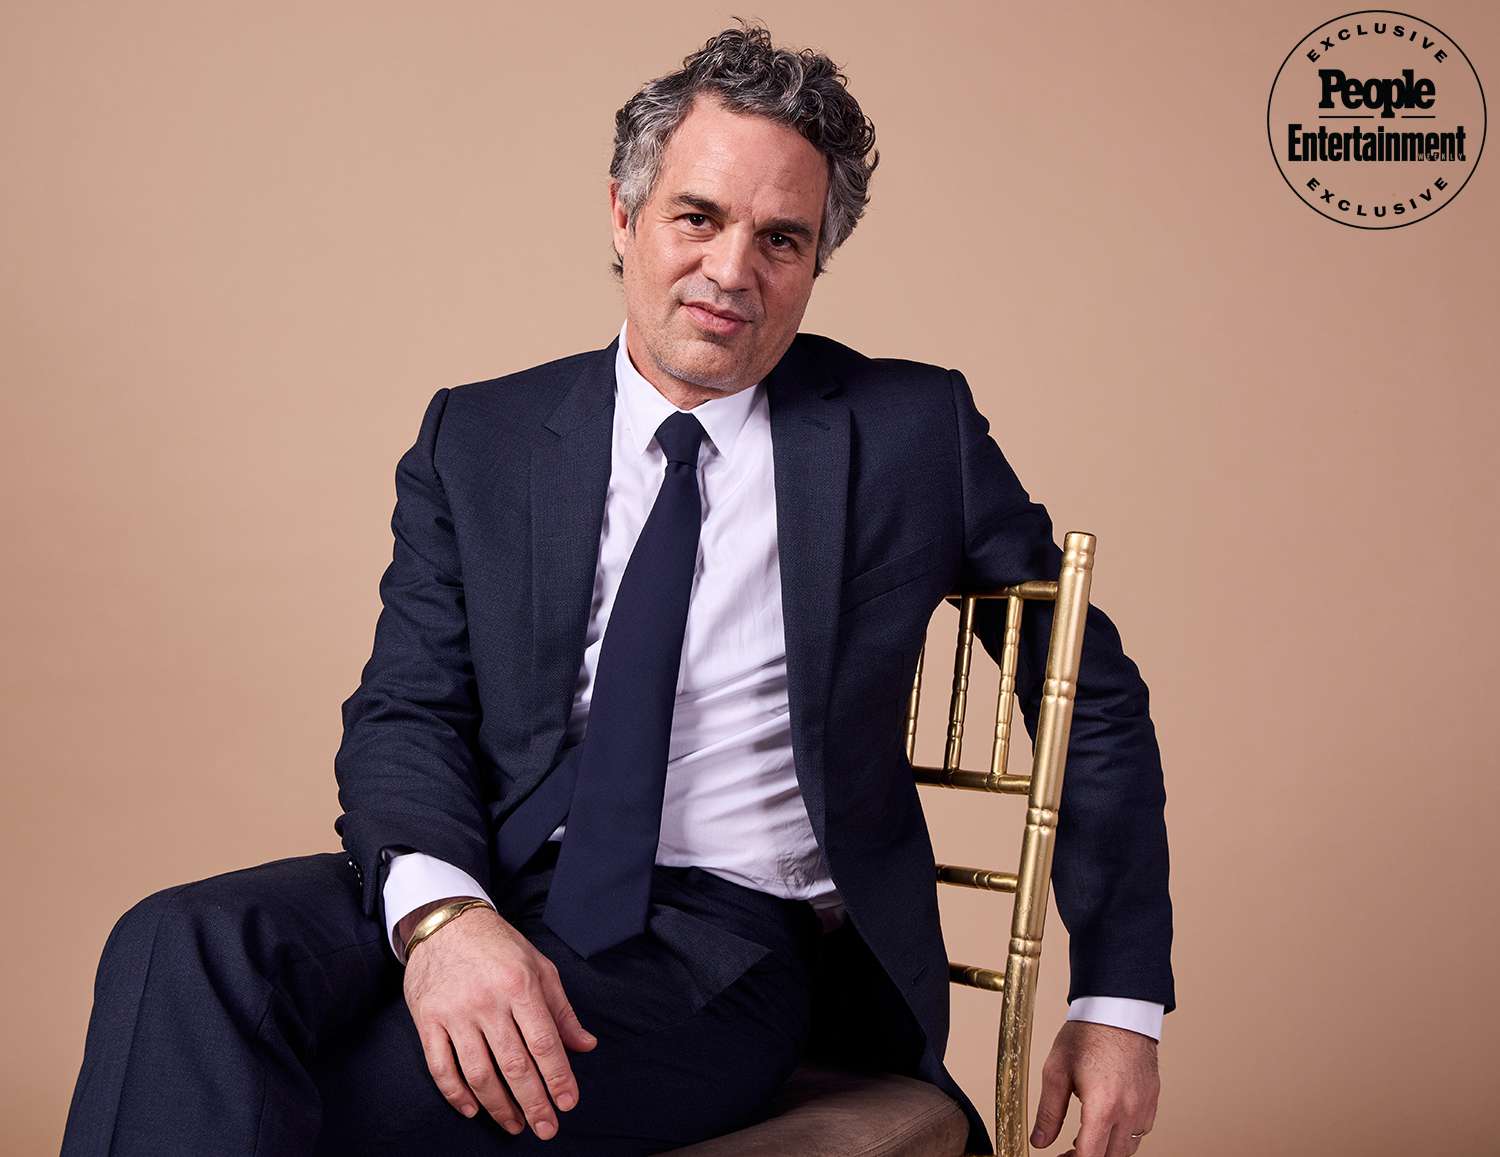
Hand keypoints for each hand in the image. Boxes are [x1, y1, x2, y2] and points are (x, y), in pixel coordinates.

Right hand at [401, 902, 598, 1139]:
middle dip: (534, 1103)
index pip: (544, 1042)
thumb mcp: (539, 967)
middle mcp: (488, 1001)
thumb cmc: (498, 945)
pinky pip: (441, 1067)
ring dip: (499, 1106)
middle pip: (514, 1065)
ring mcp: (455, 1013)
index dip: (558, 1077)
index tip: (568, 1104)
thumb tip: (586, 1045)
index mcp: (520, 985)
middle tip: (546, 1129)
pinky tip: (473, 1109)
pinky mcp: (429, 1021)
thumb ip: (562, 1010)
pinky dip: (457, 1094)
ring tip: (515, 1125)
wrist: (445, 923)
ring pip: (479, 1073)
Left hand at [1030, 1020, 1158, 1156]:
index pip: (1090, 1156)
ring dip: (1107, 1150)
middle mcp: (1129, 1112)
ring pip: (1128, 1149)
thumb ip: (1048, 1111)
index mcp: (1104, 1107)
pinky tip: (1107, 1124)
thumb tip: (1040, 1140)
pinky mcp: (1152, 1100)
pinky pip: (1140, 1132)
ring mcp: (1144, 1107)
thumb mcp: (1057, 1070)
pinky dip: (1123, 1137)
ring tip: (1086, 1139)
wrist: (1119, 1010)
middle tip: (1068, 1152)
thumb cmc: (1088, 1034)